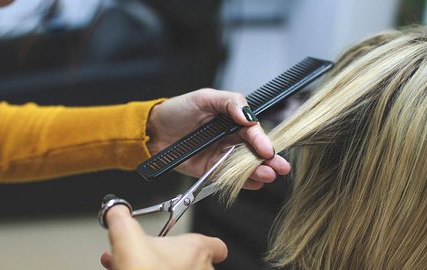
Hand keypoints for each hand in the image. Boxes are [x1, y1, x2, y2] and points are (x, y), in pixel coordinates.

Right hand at [100, 205, 227, 269]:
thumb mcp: (126, 236)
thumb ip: (122, 218)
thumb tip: (115, 210)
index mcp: (197, 250)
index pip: (216, 246)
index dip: (204, 243)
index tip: (194, 243)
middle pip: (192, 261)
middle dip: (167, 257)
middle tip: (148, 255)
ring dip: (155, 267)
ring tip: (132, 266)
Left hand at [146, 88, 290, 188]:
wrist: (152, 130)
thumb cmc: (177, 110)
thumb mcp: (204, 97)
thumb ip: (230, 102)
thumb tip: (249, 116)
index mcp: (231, 120)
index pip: (252, 131)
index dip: (262, 140)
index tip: (268, 149)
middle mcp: (229, 139)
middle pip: (253, 151)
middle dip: (269, 160)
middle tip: (280, 167)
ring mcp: (220, 156)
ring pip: (244, 166)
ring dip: (257, 172)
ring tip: (267, 175)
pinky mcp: (210, 171)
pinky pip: (228, 177)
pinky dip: (242, 182)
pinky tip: (254, 184)